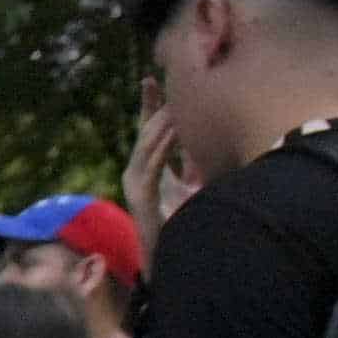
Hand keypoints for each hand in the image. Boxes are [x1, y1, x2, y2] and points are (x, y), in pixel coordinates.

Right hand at [122, 90, 191, 228]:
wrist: (170, 256)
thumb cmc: (183, 224)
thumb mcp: (190, 187)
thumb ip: (191, 166)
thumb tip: (203, 142)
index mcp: (147, 171)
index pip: (147, 132)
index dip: (148, 106)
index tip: (151, 81)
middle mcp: (135, 174)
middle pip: (143, 132)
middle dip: (150, 106)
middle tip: (158, 81)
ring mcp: (134, 184)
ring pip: (146, 144)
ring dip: (161, 122)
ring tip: (174, 101)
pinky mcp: (140, 194)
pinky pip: (153, 163)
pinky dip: (165, 145)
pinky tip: (177, 129)